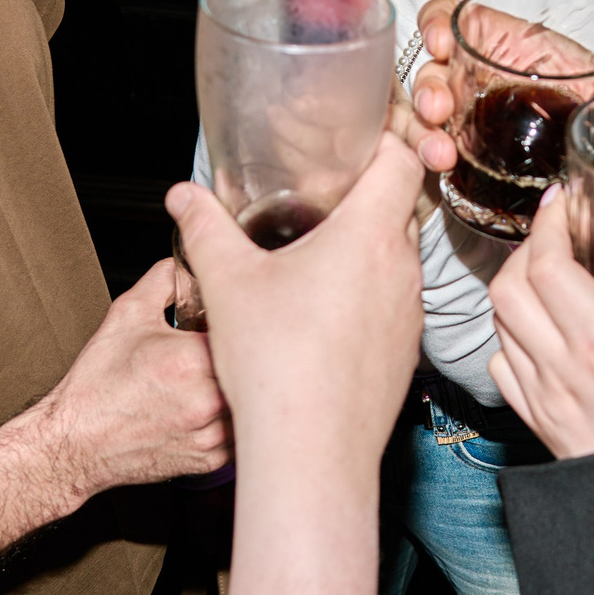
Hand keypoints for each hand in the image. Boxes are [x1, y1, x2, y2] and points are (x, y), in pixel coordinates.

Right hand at [27, 261, 231, 496]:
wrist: (76, 443)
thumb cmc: (96, 389)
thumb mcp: (127, 315)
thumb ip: (164, 279)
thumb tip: (187, 266)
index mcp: (193, 361)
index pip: (242, 324)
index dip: (238, 317)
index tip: (223, 319)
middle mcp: (208, 401)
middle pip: (253, 364)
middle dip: (242, 351)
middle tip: (221, 347)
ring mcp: (213, 434)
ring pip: (254, 400)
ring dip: (243, 386)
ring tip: (213, 377)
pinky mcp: (213, 459)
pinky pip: (242, 431)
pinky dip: (234, 415)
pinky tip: (208, 405)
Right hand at [166, 133, 424, 485]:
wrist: (311, 451)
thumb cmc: (275, 366)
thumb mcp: (226, 283)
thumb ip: (205, 229)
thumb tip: (182, 197)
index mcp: (368, 235)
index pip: (402, 162)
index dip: (385, 143)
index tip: (357, 145)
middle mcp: (402, 270)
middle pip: (401, 210)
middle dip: (366, 199)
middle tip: (323, 200)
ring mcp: (411, 315)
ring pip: (397, 261)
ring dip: (366, 252)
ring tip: (318, 260)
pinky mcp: (407, 353)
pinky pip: (395, 307)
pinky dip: (368, 299)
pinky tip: (325, 316)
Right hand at [392, 0, 593, 176]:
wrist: (581, 148)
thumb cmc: (582, 95)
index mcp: (496, 42)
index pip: (449, 17)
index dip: (436, 23)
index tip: (442, 42)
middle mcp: (470, 76)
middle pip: (430, 70)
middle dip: (428, 89)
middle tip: (441, 108)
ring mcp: (460, 114)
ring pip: (424, 114)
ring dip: (425, 130)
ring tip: (442, 152)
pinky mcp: (458, 149)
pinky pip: (431, 147)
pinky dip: (431, 156)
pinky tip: (444, 168)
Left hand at [485, 188, 593, 456]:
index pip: (547, 267)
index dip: (547, 225)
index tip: (563, 202)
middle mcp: (563, 374)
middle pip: (509, 289)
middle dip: (525, 250)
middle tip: (556, 233)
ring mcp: (547, 405)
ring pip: (499, 328)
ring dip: (514, 292)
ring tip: (547, 272)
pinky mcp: (544, 430)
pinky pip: (503, 372)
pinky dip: (509, 340)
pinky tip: (538, 331)